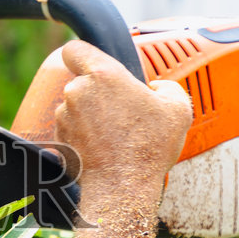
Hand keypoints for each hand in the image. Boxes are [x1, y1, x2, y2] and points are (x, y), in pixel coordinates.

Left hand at [54, 40, 192, 193]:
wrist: (122, 188)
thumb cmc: (148, 149)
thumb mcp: (177, 109)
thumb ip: (168, 87)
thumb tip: (158, 89)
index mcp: (103, 75)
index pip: (75, 48)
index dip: (83, 53)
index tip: (93, 62)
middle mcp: (78, 92)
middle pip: (82, 81)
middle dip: (99, 93)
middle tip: (122, 110)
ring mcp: (65, 117)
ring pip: (76, 107)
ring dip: (91, 115)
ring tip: (116, 134)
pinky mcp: (60, 139)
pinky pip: (72, 129)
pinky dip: (84, 136)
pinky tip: (105, 148)